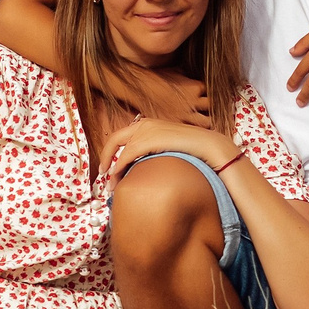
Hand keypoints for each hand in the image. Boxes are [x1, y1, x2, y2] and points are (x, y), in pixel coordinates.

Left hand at [102, 117, 235, 180]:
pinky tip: (117, 178)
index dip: (112, 150)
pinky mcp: (148, 139)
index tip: (109, 165)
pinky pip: (126, 155)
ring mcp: (146, 130)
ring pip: (118, 149)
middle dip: (105, 156)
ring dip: (111, 168)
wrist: (206, 145)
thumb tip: (146, 164)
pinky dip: (118, 167)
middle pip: (114, 138)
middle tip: (102, 173)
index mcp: (149, 124)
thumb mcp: (168, 146)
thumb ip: (155, 150)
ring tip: (110, 184)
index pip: (123, 135)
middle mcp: (144, 124)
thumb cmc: (191, 149)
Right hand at [117, 65, 210, 126]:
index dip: (211, 95)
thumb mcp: (176, 71)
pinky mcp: (176, 124)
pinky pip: (191, 131)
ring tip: (203, 125)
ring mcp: (186, 114)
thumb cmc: (155, 78)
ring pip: (208, 123)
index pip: (213, 91)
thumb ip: (187, 75)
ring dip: (207, 123)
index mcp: (195, 86)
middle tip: (209, 112)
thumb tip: (191, 75)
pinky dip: (193, 132)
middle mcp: (193, 101)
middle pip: (214, 107)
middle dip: (213, 109)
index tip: (207, 99)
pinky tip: (191, 133)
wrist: (140, 87)